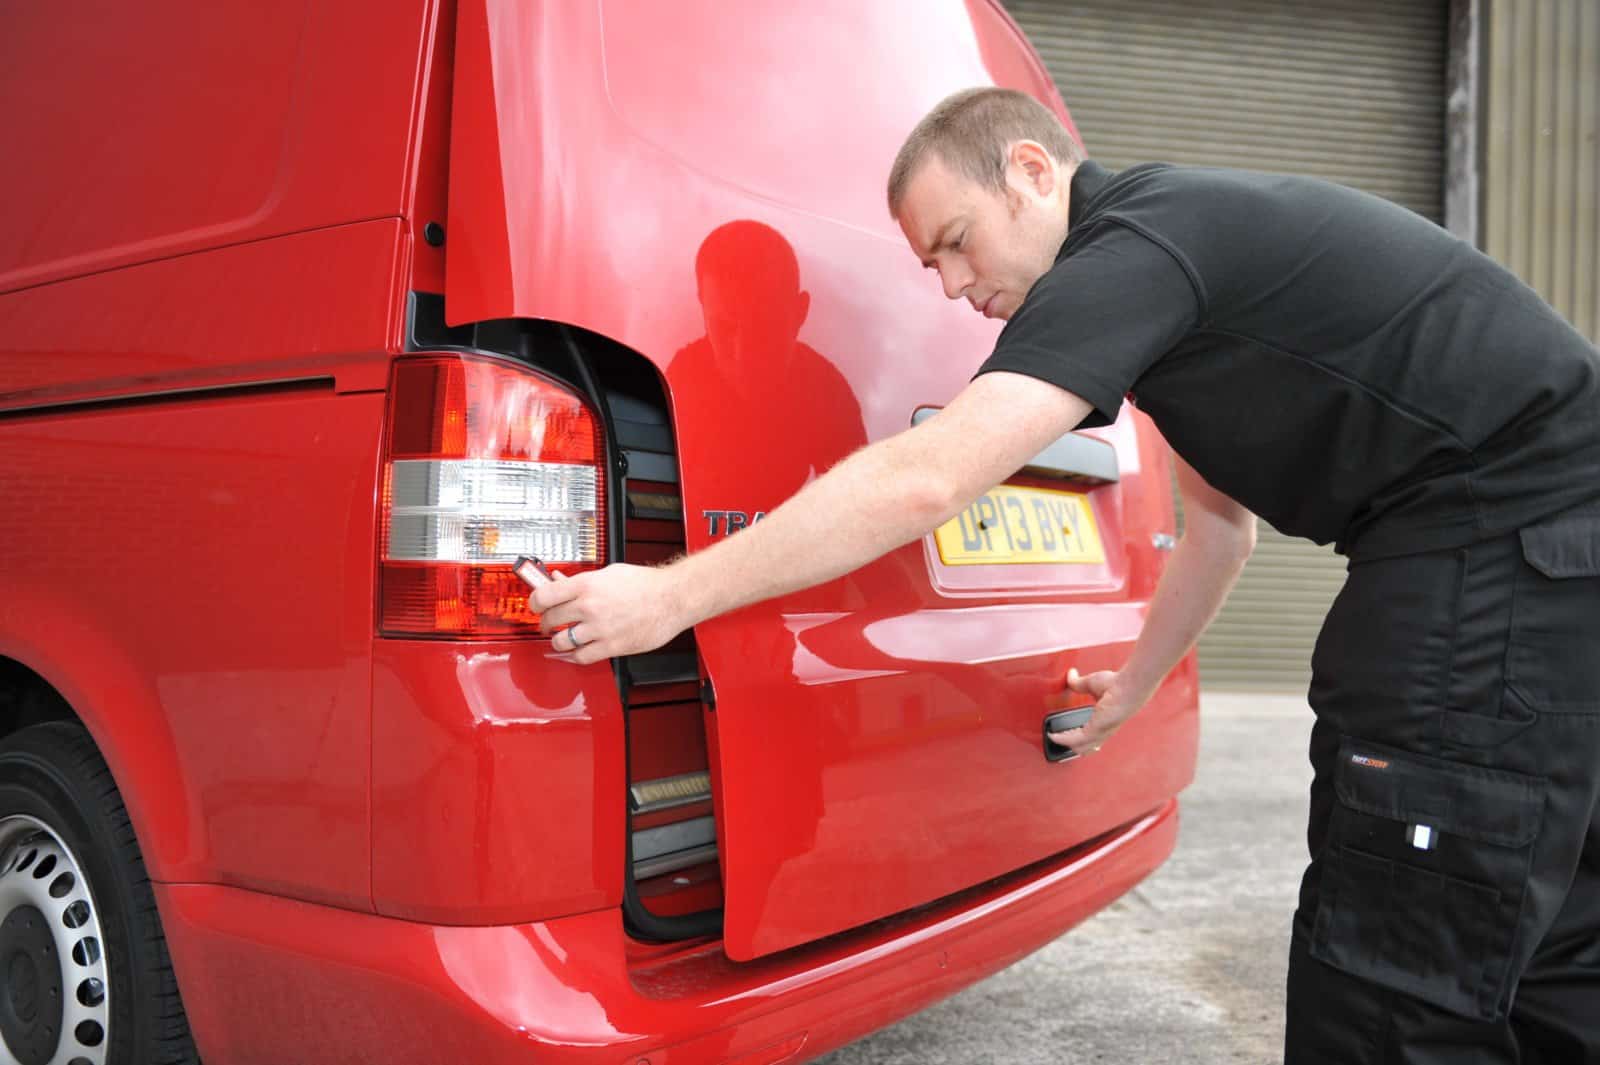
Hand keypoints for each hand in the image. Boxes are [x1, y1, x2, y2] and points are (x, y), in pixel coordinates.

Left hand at [529, 564, 688, 664]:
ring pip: (561, 641)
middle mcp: (590, 607)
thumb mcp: (609, 573)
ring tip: (562, 637)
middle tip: (548, 622)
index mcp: (586, 585)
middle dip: (545, 622)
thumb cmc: (646, 584)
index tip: (536, 606)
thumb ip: (582, 579)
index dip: (535, 603)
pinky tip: (575, 652)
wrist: (672, 598)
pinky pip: (581, 657)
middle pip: (550, 619)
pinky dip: (574, 656)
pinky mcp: (611, 646)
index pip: (544, 596)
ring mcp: (599, 629)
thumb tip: (560, 581)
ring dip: (558, 641)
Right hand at [1046, 667, 1149, 756]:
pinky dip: (1062, 739)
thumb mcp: (1092, 684)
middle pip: (1085, 747)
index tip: (1065, 733)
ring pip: (1079, 747)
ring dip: (1064, 743)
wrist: (1127, 687)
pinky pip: (1075, 740)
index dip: (1078, 737)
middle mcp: (1103, 730)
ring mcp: (1100, 732)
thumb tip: (1071, 676)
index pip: (1091, 736)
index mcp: (1105, 721)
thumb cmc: (1118, 685)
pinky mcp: (1095, 730)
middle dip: (1069, 744)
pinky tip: (1054, 735)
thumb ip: (1079, 683)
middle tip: (1056, 738)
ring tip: (1053, 737)